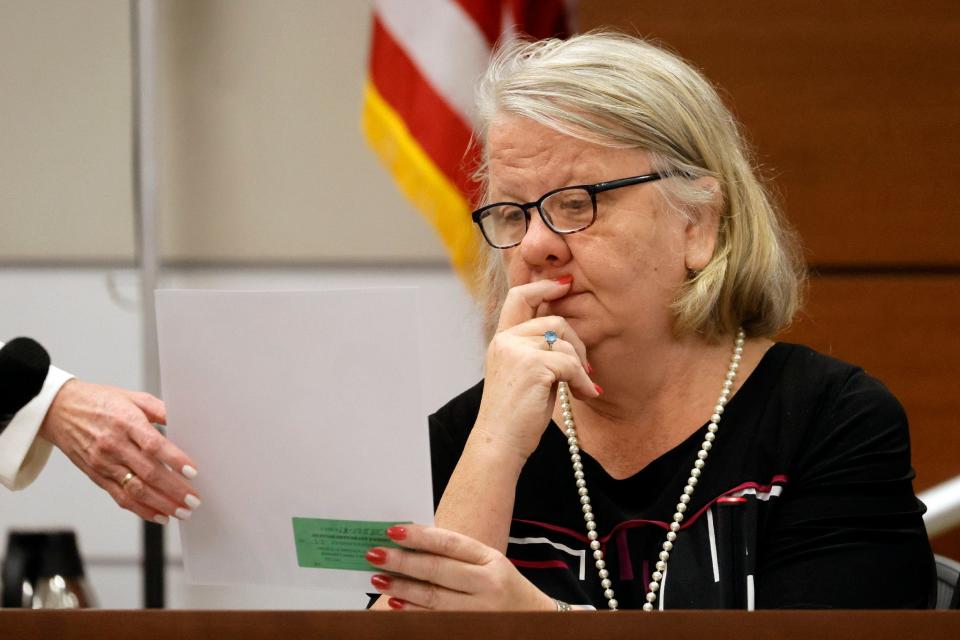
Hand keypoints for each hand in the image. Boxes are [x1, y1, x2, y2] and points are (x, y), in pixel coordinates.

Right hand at [39, 379, 199, 523]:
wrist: (60, 410)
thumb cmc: (99, 402)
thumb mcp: (133, 397)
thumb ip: (160, 409)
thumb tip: (185, 420)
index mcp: (126, 422)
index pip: (153, 445)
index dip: (174, 459)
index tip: (192, 471)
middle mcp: (114, 445)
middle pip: (148, 472)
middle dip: (174, 489)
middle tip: (193, 500)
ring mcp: (104, 463)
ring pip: (135, 490)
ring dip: (161, 504)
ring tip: (181, 511)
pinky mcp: (97, 476)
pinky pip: (120, 497)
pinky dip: (141, 509)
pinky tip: (159, 515)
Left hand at [367, 524, 554, 610]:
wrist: (535, 621)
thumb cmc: (503, 587)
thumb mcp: (489, 564)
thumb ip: (457, 556)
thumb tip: (411, 545)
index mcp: (491, 559)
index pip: (450, 543)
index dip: (420, 536)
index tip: (393, 531)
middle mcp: (487, 585)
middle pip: (438, 571)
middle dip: (402, 562)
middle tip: (375, 554)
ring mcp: (480, 611)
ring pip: (433, 598)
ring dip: (402, 588)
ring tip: (378, 579)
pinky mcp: (470, 629)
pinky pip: (435, 620)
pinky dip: (412, 612)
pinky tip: (395, 604)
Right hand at [474, 278, 598, 460]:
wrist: (499, 442)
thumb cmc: (515, 415)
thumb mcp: (523, 374)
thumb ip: (536, 351)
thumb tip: (566, 337)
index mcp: (501, 339)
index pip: (520, 296)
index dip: (544, 286)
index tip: (565, 284)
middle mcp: (506, 340)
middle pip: (554, 319)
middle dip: (577, 341)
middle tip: (585, 367)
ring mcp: (517, 350)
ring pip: (564, 341)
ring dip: (580, 366)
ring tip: (582, 387)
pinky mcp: (532, 366)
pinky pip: (570, 364)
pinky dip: (582, 381)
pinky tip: (585, 395)